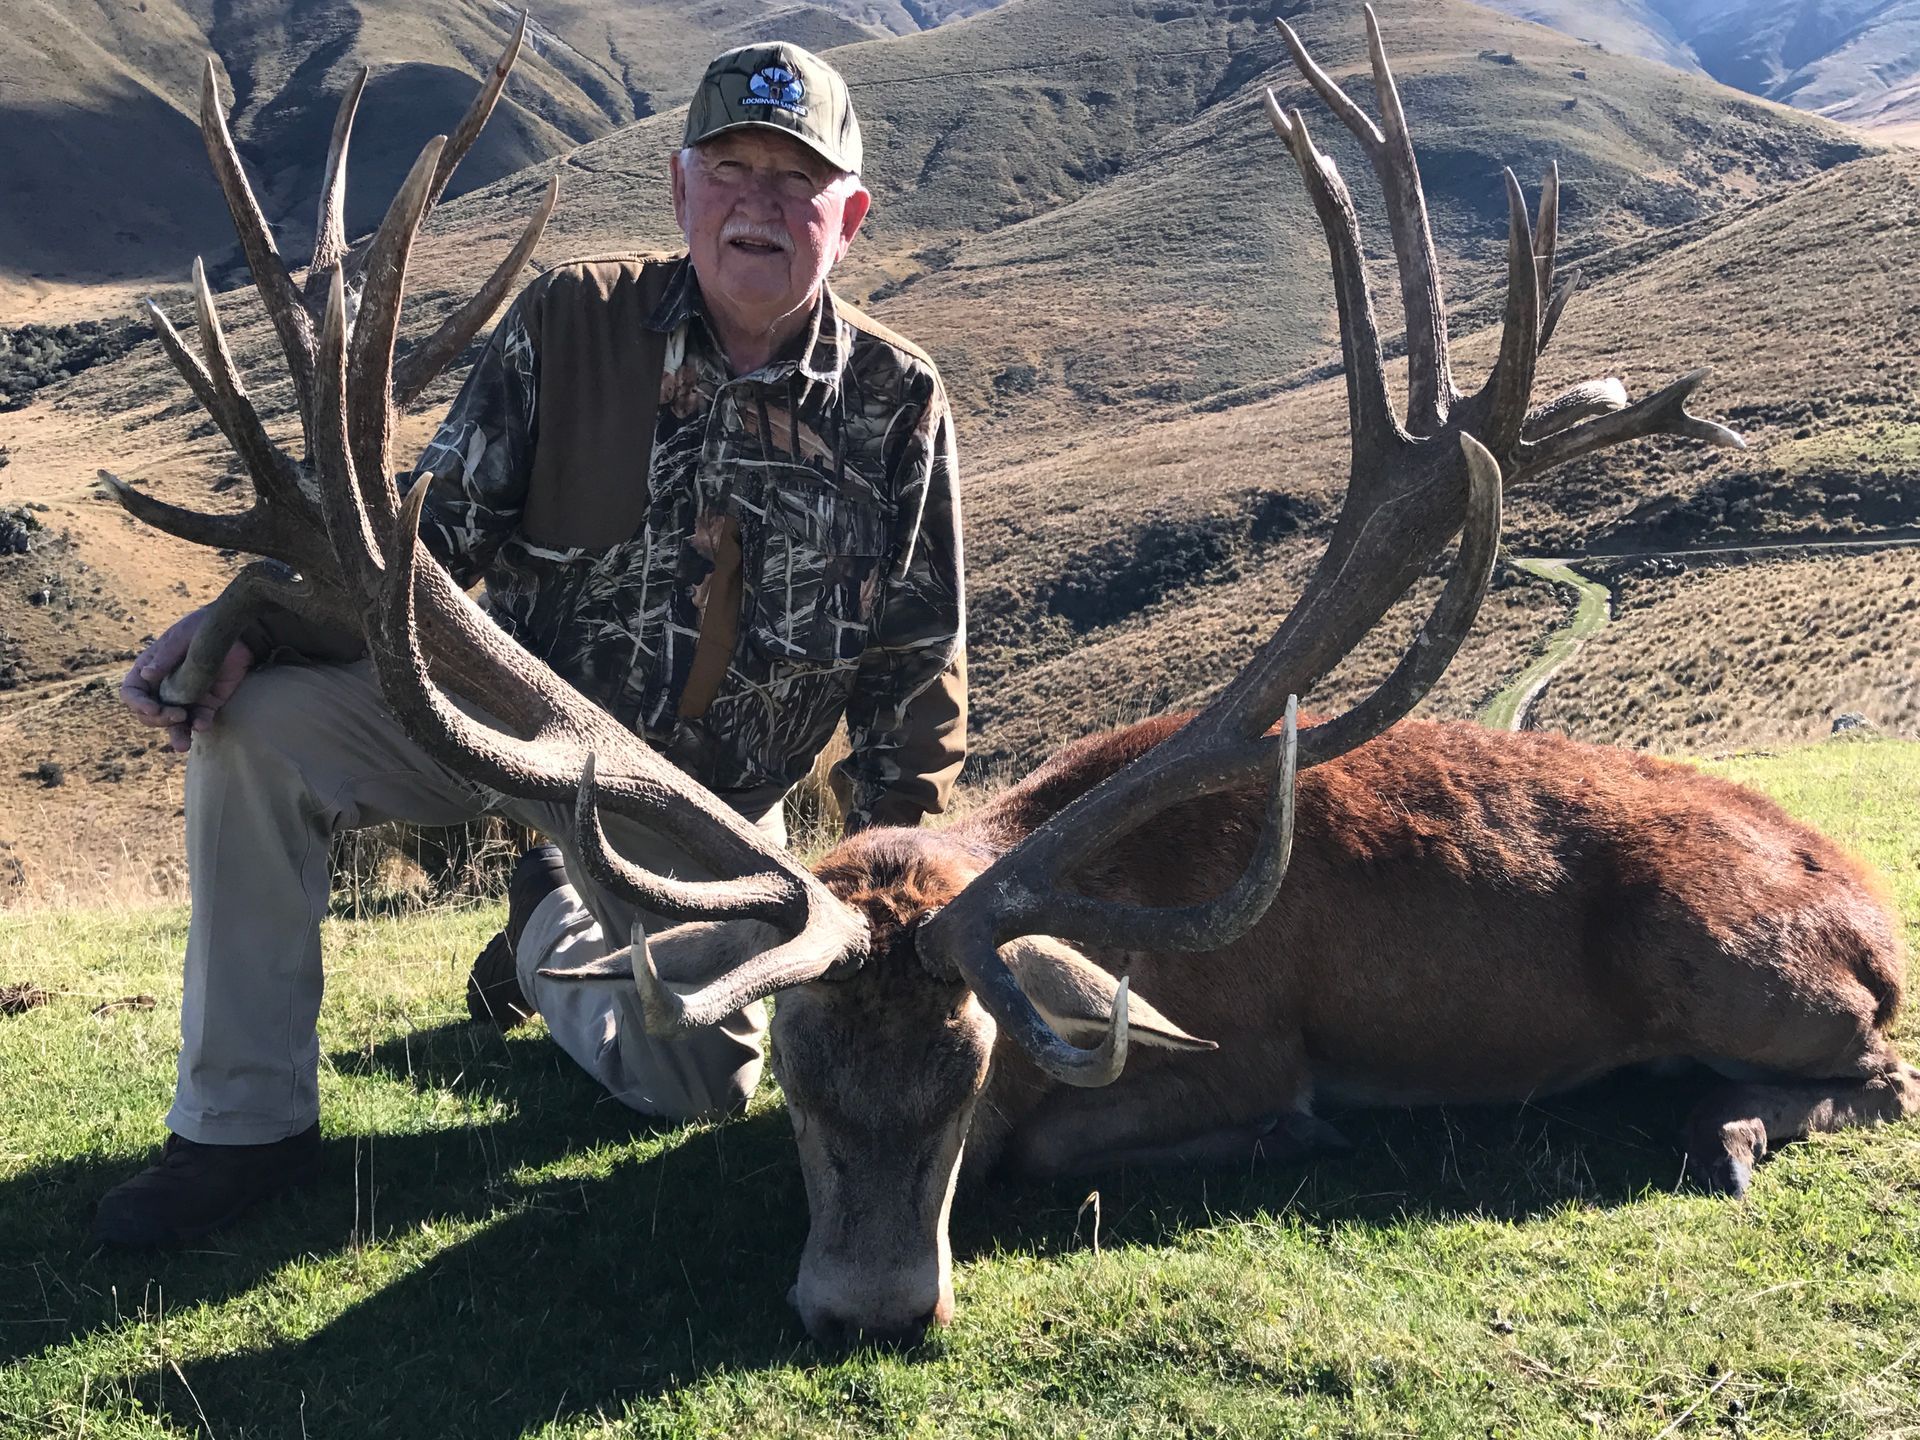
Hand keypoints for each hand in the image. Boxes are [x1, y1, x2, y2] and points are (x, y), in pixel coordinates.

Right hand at [119, 609, 254, 752]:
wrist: (240, 632)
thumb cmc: (204, 627)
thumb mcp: (182, 637)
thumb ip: (165, 657)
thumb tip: (146, 675)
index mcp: (149, 669)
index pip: (132, 692)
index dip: (137, 704)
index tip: (152, 708)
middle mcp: (163, 686)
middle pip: (149, 713)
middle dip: (159, 719)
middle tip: (177, 715)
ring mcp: (185, 697)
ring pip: (173, 722)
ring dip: (175, 733)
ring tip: (182, 744)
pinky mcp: (207, 703)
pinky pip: (199, 719)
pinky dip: (199, 725)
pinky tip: (202, 725)